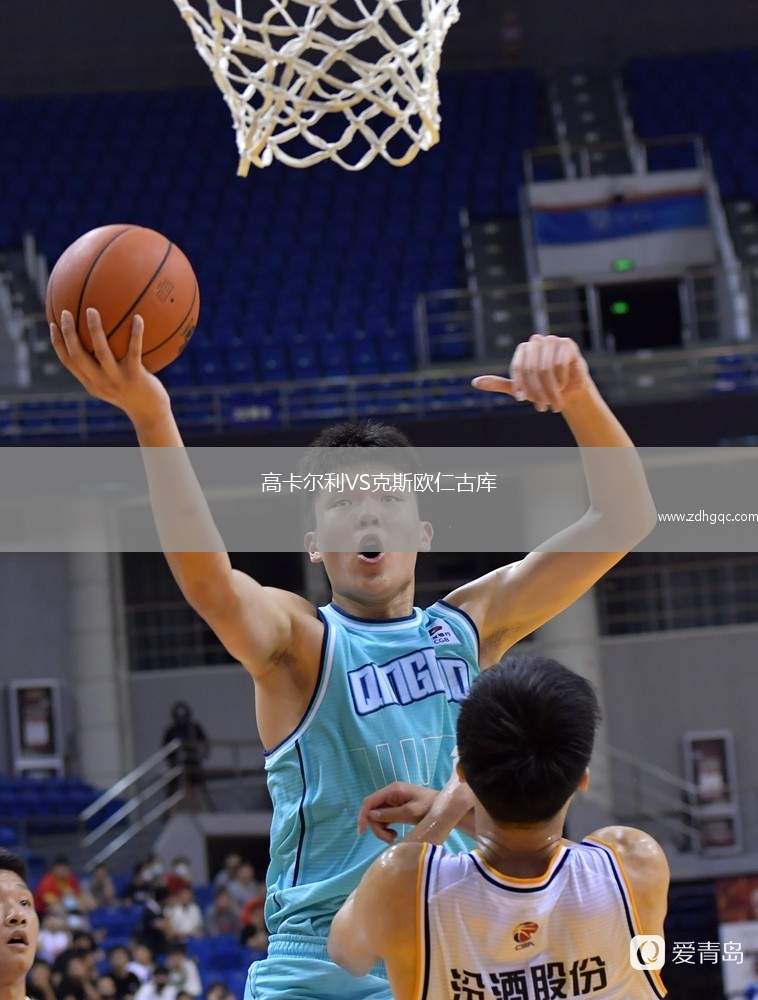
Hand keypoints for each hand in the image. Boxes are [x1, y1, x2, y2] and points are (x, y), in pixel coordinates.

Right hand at [50, 308, 170, 424]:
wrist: (151, 414)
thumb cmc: (133, 393)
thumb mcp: (113, 383)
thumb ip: (103, 366)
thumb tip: (98, 339)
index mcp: (90, 383)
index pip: (68, 362)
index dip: (58, 343)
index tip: (52, 324)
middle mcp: (100, 382)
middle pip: (77, 356)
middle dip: (68, 333)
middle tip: (66, 312)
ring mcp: (117, 380)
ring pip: (101, 352)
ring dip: (95, 330)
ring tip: (92, 310)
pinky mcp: (136, 377)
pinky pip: (134, 351)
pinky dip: (136, 333)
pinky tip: (138, 317)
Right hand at [357, 781, 437, 843]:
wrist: (445, 810)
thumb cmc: (430, 808)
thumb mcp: (411, 812)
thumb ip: (391, 814)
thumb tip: (371, 815)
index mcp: (393, 790)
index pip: (370, 801)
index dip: (363, 815)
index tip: (362, 832)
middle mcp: (391, 794)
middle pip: (372, 810)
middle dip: (376, 826)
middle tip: (389, 839)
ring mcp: (393, 801)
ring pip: (377, 816)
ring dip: (381, 829)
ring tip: (394, 838)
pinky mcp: (396, 808)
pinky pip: (384, 818)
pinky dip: (386, 828)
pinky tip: (395, 834)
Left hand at [471, 333, 589, 412]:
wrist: (569, 390)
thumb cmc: (542, 388)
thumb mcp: (518, 388)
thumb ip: (498, 384)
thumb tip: (474, 383)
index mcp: (523, 350)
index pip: (518, 368)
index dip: (521, 386)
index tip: (523, 400)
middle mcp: (536, 341)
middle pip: (532, 369)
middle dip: (537, 391)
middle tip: (541, 407)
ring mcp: (552, 340)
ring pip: (546, 368)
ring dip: (551, 389)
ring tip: (554, 402)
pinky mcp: (567, 344)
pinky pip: (561, 364)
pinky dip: (562, 379)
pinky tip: (564, 385)